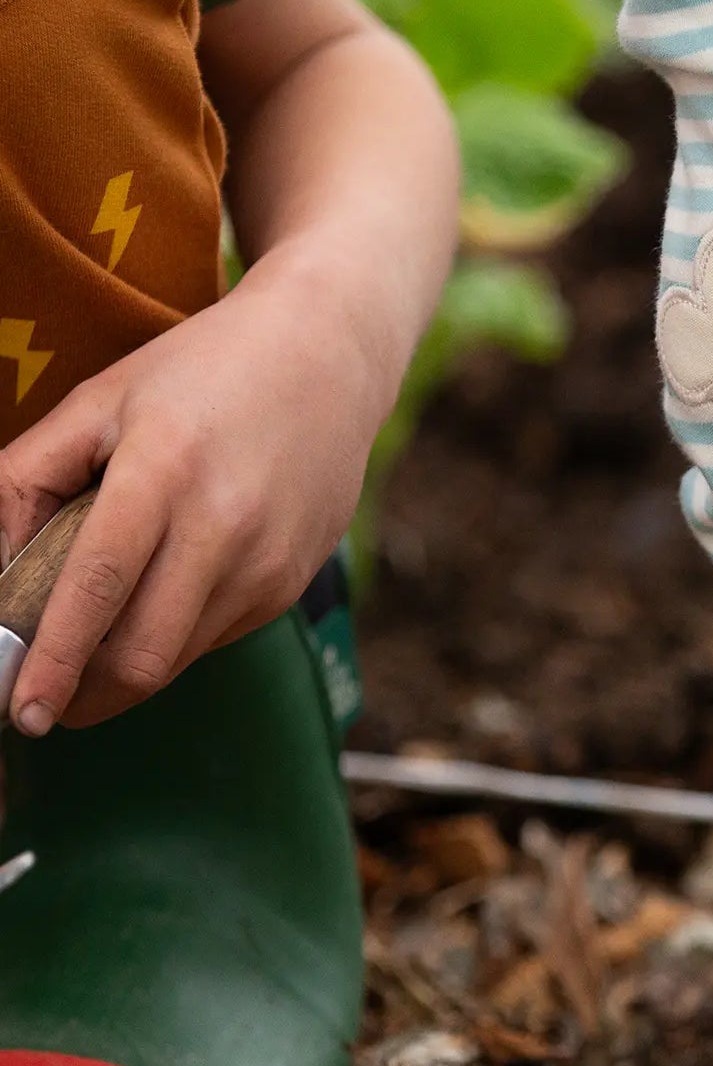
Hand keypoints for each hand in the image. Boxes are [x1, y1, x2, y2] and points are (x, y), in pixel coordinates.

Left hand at [0, 260, 388, 733]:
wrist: (329, 354)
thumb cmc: (204, 371)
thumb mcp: (100, 401)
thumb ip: (26, 480)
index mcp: (164, 469)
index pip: (99, 586)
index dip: (54, 659)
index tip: (23, 711)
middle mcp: (225, 524)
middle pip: (143, 653)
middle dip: (83, 696)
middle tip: (47, 696)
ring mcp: (267, 560)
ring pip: (178, 658)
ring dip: (127, 668)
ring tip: (104, 631)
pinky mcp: (292, 581)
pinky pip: (216, 636)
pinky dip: (175, 634)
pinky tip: (171, 587)